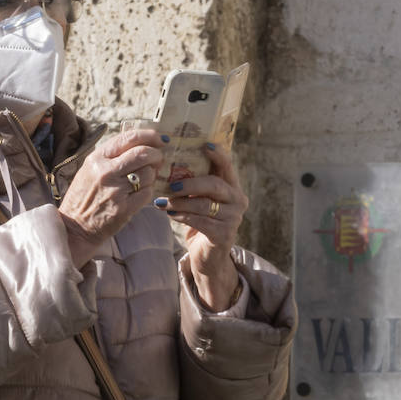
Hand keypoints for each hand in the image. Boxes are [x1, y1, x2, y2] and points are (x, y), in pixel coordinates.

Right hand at [57, 128, 165, 267]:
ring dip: (152, 176)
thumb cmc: (84, 196)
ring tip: (144, 180)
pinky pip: (148, 193)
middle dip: (157, 155)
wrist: (75, 227)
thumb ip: (112, 156)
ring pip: (149, 174)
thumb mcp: (90, 169)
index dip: (150, 136)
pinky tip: (139, 194)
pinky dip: (148, 192)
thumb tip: (143, 144)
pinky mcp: (124, 208)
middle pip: (143, 154)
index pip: (129, 138)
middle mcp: (105, 171)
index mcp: (97, 158)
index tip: (160, 139)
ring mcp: (115, 190)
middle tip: (159, 159)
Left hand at [152, 144, 245, 309]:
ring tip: (162, 202)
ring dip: (180, 201)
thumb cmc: (199, 220)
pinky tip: (170, 214)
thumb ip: (192, 181)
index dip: (217, 153)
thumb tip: (167, 161)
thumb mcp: (197, 198)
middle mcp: (238, 200)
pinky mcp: (225, 234)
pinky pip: (200, 221)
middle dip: (190, 182)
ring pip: (204, 204)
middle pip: (215, 184)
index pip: (227, 165)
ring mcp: (234, 218)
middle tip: (170, 183)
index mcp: (231, 186)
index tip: (203, 144)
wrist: (207, 255)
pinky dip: (182, 216)